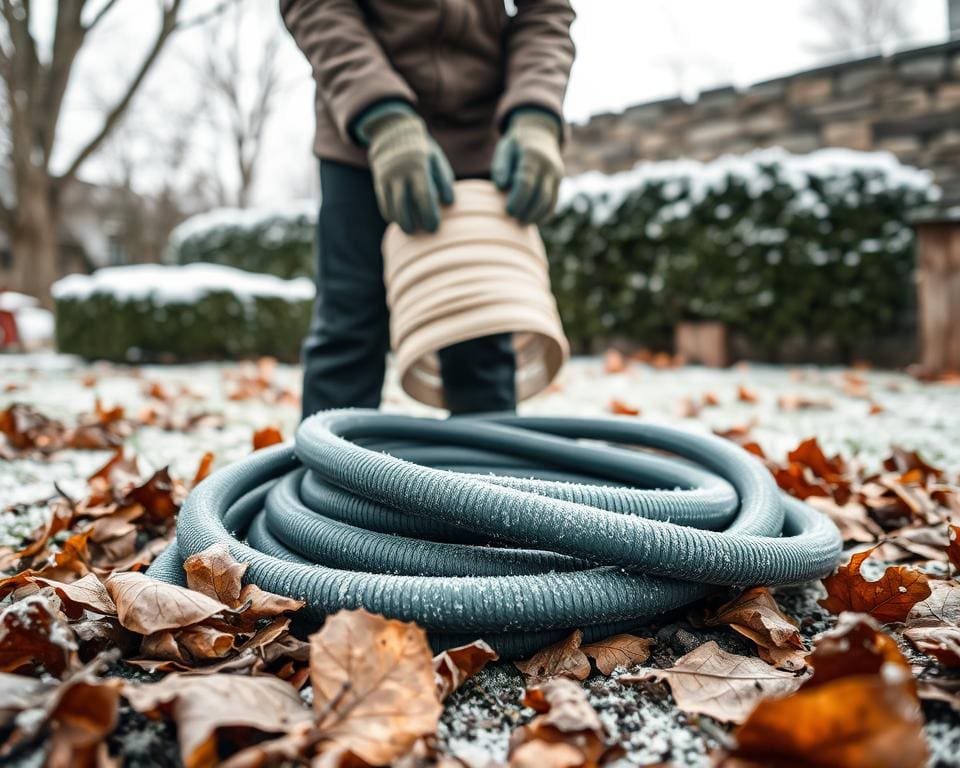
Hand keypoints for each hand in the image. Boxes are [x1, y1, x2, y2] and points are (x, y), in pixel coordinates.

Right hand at [357, 102, 454, 233]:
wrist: (393, 131)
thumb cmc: (422, 150)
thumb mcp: (436, 159)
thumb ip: (444, 180)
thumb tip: (449, 203)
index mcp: (418, 166)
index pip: (423, 196)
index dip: (429, 214)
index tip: (433, 227)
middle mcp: (400, 171)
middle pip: (403, 205)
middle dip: (412, 222)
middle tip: (421, 232)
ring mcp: (386, 176)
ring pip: (391, 206)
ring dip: (400, 221)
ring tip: (410, 229)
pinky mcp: (378, 180)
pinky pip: (383, 203)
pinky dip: (391, 214)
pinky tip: (399, 220)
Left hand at [492, 109, 563, 224]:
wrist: (539, 134)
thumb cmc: (515, 145)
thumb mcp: (504, 149)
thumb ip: (501, 167)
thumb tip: (502, 186)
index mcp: (532, 156)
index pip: (526, 182)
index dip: (517, 199)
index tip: (508, 211)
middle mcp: (549, 165)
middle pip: (540, 195)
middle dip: (527, 211)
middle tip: (513, 221)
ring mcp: (557, 175)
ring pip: (549, 202)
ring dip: (536, 216)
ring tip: (522, 224)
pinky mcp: (559, 183)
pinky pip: (554, 203)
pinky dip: (544, 215)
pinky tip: (532, 221)